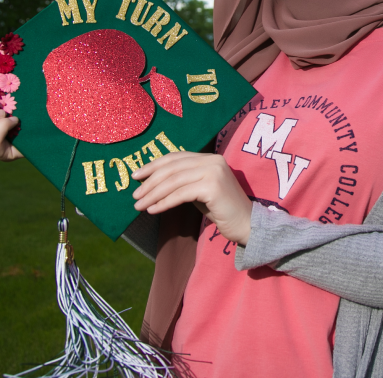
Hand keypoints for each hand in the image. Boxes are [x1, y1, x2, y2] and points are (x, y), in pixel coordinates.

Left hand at [131, 152, 252, 244]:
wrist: (247, 225)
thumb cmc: (222, 210)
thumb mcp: (199, 191)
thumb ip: (183, 182)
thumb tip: (152, 182)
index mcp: (209, 158)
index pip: (175, 158)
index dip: (153, 165)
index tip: (136, 176)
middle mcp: (212, 160)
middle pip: (172, 168)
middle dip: (150, 182)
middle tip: (134, 195)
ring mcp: (214, 172)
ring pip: (174, 181)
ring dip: (153, 194)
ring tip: (139, 205)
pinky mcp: (213, 186)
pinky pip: (181, 194)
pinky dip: (164, 202)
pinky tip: (153, 210)